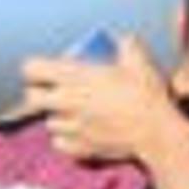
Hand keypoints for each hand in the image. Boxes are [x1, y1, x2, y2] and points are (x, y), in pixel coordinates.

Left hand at [20, 33, 182, 165]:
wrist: (157, 133)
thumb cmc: (147, 95)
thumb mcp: (139, 58)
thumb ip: (126, 43)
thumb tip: (121, 40)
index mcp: (74, 76)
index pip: (31, 68)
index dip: (36, 68)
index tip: (46, 71)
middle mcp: (66, 102)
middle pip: (31, 98)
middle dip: (40, 93)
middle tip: (56, 92)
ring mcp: (72, 127)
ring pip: (48, 122)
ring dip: (57, 117)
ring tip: (73, 114)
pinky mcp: (80, 149)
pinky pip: (60, 144)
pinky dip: (66, 139)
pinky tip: (77, 133)